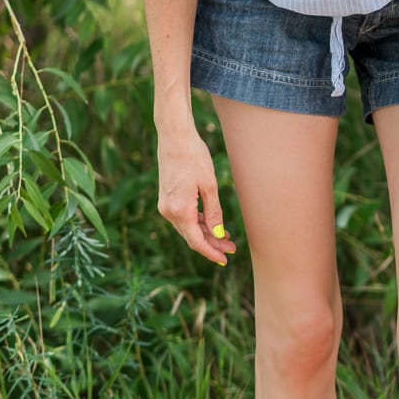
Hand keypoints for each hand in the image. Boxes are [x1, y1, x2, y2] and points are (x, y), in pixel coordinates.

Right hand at [156, 124, 235, 265]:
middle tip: (232, 249)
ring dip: (206, 234)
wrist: (174, 138)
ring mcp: (165, 205)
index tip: (225, 260)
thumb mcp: (210, 187)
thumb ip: (214, 213)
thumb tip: (219, 234)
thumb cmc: (194, 158)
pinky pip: (183, 218)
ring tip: (228, 238)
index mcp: (180, 210)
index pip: (196, 241)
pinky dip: (198, 223)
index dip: (211, 252)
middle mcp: (169, 211)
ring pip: (188, 228)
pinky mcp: (166, 198)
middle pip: (192, 237)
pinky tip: (213, 225)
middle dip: (212, 244)